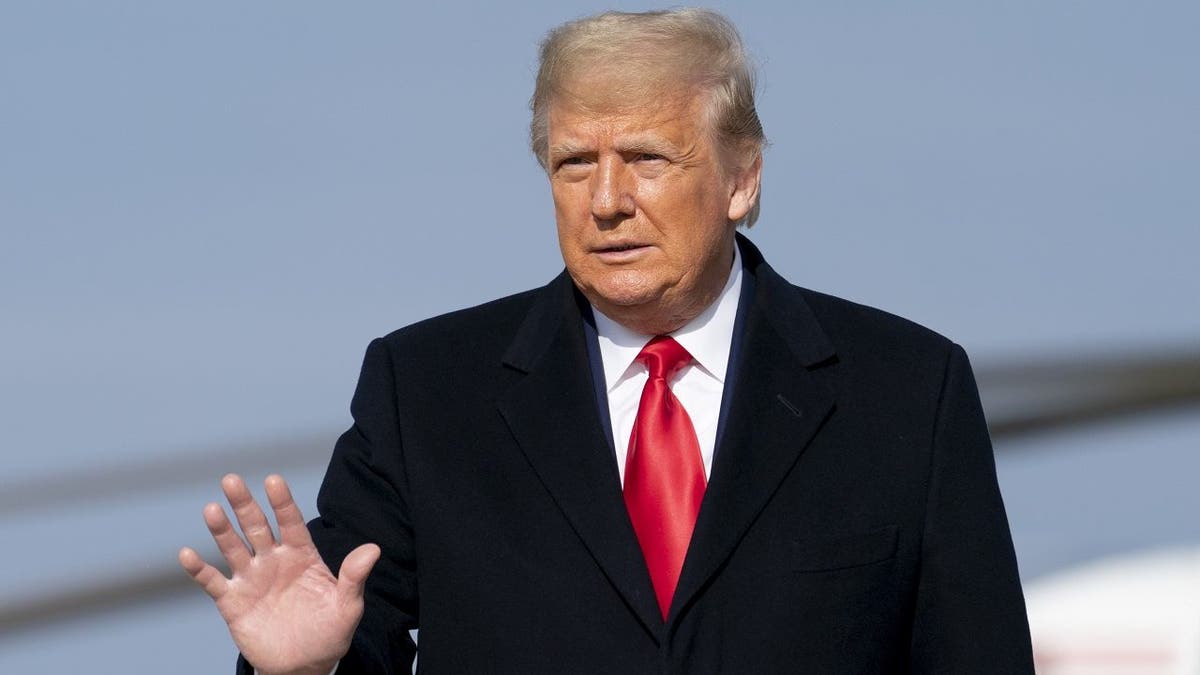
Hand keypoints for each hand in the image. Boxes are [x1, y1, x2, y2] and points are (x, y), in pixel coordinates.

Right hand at [179, 474, 379, 674]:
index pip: (291, 522)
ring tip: (211, 509)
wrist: (304, 666)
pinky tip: (187, 554)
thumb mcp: (347, 605)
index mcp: (302, 555)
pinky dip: (199, 569)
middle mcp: (273, 561)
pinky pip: (213, 581)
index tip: (273, 480)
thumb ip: (354, 576)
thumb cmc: (329, 631)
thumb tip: (373, 549)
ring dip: (221, 529)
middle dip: (244, 504)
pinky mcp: (233, 601)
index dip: (282, 502)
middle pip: (256, 527)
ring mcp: (252, 579)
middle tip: (231, 480)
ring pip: (233, 548)